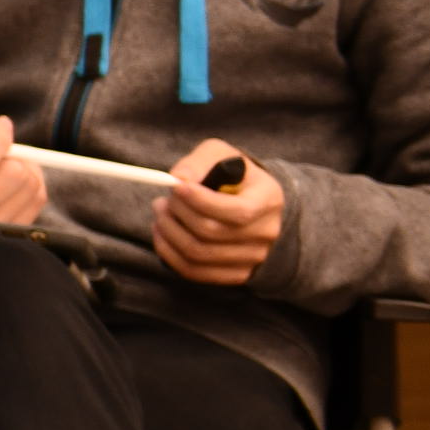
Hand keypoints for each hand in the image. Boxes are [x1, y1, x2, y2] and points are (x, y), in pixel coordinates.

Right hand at [0, 108, 45, 225]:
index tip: (2, 123)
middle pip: (12, 175)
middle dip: (12, 151)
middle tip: (3, 145)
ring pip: (29, 185)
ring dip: (26, 164)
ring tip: (7, 160)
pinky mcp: (9, 232)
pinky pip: (38, 199)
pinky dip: (34, 180)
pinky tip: (16, 177)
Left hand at [153, 140, 284, 285]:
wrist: (249, 202)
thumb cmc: (230, 175)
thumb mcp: (220, 155)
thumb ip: (200, 161)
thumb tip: (179, 178)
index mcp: (269, 200)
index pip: (237, 212)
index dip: (201, 201)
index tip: (176, 187)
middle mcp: (266, 233)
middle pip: (211, 233)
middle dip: (177, 214)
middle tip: (162, 200)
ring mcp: (253, 258)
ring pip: (197, 254)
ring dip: (168, 232)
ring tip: (161, 213)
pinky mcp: (235, 274)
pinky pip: (193, 271)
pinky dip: (168, 252)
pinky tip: (162, 233)